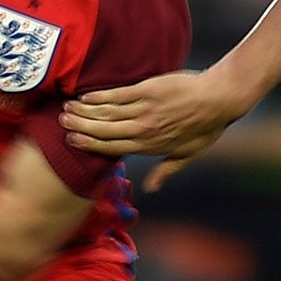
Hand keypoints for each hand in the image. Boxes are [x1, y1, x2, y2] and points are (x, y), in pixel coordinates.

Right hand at [60, 70, 247, 190]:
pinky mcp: (148, 91)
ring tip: (67, 109)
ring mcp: (145, 109)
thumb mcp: (187, 156)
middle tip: (61, 123)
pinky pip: (117, 95)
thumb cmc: (206, 128)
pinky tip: (86, 97)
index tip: (72, 142)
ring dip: (85, 111)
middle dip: (80, 127)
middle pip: (104, 131)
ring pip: (107, 113)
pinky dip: (100, 97)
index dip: (90, 145)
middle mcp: (144, 129)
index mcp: (150, 146)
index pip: (112, 148)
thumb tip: (151, 190)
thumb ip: (165, 171)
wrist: (219, 99)